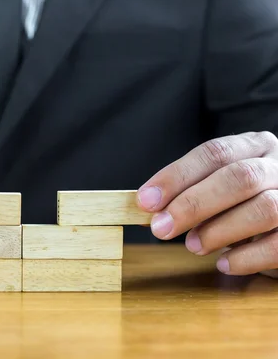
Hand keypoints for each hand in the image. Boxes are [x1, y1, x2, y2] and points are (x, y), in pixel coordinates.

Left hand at [136, 131, 277, 278]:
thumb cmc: (245, 204)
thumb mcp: (218, 188)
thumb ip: (188, 192)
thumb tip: (147, 206)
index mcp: (255, 147)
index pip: (214, 153)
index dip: (176, 176)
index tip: (145, 200)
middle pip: (239, 178)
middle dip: (193, 204)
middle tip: (161, 227)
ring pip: (264, 209)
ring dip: (219, 230)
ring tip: (193, 246)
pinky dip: (246, 257)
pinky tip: (224, 264)